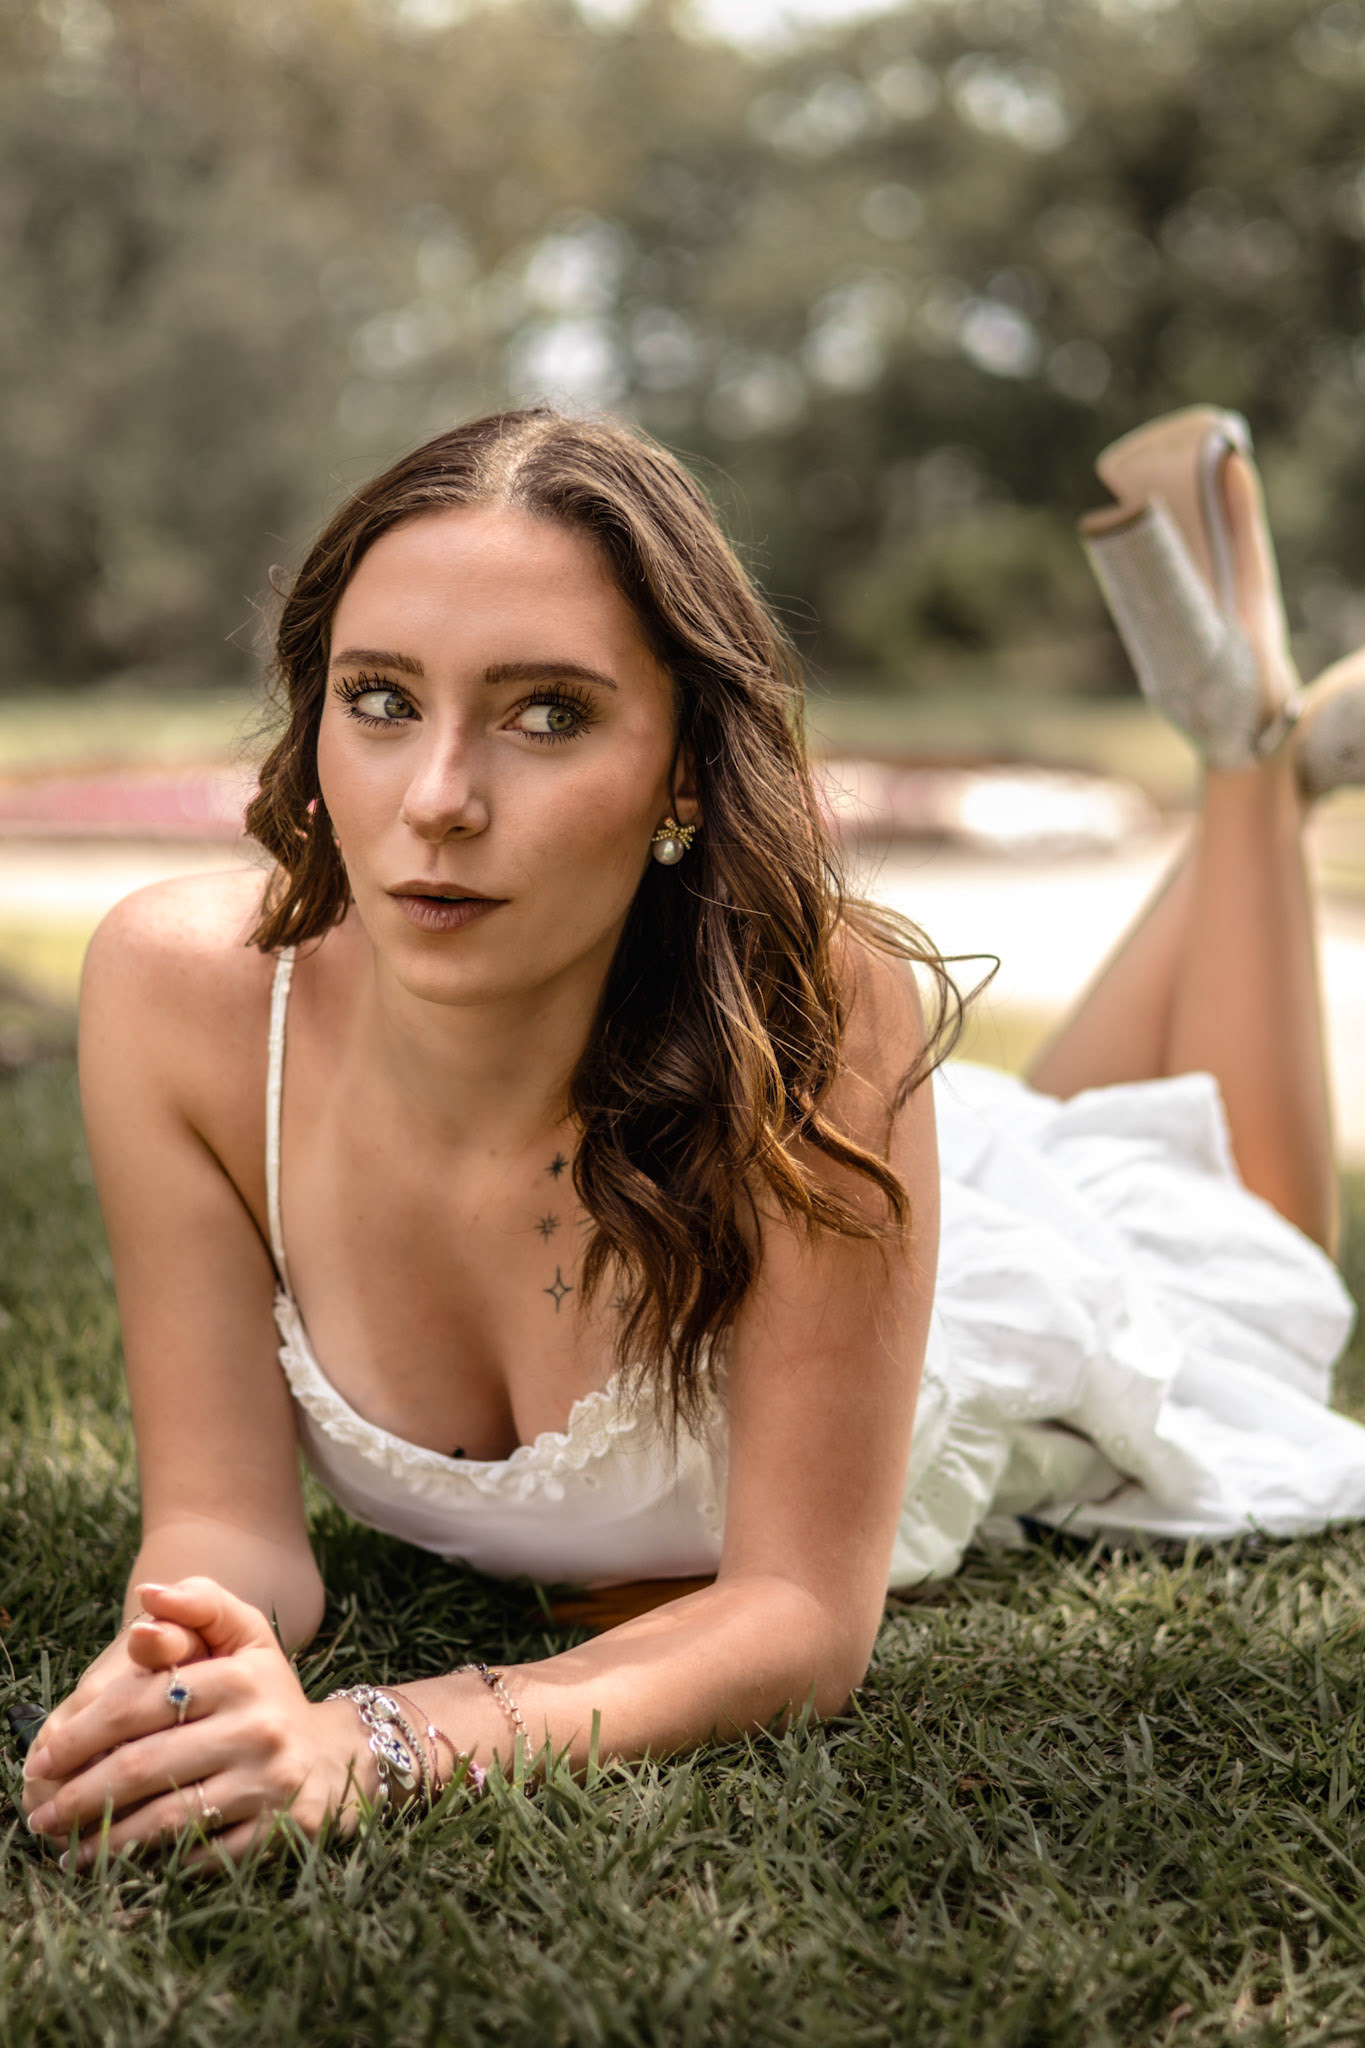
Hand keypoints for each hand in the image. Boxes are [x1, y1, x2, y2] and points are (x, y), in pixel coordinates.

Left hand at [23, 1577, 375, 1869]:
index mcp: (241, 1676)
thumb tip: (147, 1596)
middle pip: (144, 1766)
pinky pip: (200, 1856)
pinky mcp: (279, 1833)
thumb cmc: (268, 1696)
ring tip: (67, 1851)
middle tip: (41, 1817)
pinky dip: (155, 1865)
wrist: (337, 1759)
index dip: (79, 1735)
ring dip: (106, 1841)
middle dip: (79, 1796)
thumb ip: (200, 1602)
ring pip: (167, 1818)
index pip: (138, 1704)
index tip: (40, 1761)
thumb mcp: (245, 1637)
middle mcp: (258, 1727)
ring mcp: (270, 1783)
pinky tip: (122, 1869)